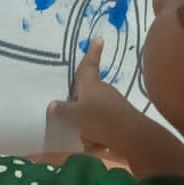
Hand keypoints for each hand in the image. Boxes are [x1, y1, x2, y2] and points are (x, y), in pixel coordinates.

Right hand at [48, 39, 132, 156]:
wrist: (131, 137)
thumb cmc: (100, 119)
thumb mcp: (75, 115)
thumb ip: (63, 110)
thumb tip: (52, 105)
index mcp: (91, 84)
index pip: (89, 65)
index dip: (92, 52)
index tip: (99, 38)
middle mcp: (103, 91)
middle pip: (87, 94)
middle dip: (79, 105)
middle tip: (69, 116)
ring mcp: (112, 106)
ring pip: (93, 114)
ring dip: (87, 126)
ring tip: (84, 136)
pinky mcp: (119, 121)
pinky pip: (102, 128)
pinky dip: (97, 137)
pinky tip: (96, 145)